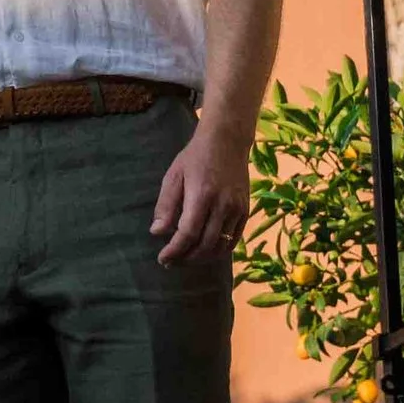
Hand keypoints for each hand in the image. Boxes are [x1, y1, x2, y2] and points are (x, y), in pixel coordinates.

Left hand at [152, 121, 249, 267]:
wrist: (227, 140)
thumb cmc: (195, 157)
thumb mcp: (174, 176)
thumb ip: (166, 206)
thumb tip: (157, 232)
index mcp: (202, 195)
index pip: (188, 233)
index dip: (174, 250)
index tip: (163, 258)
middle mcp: (223, 205)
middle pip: (205, 245)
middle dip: (186, 258)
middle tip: (172, 262)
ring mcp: (237, 209)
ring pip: (220, 246)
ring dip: (202, 258)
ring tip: (187, 258)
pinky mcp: (245, 210)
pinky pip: (234, 240)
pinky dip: (219, 250)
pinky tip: (205, 251)